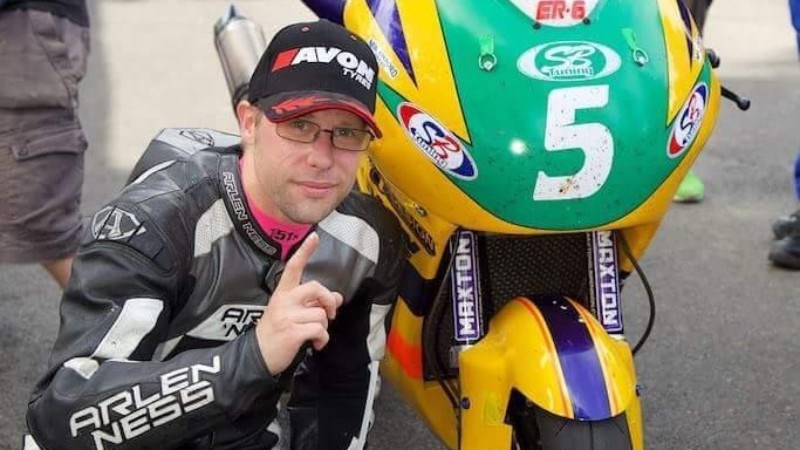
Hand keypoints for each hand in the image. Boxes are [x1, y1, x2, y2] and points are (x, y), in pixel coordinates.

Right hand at [255, 232, 342, 374]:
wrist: (258, 356)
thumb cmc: (276, 331)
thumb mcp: (291, 313)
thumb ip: (312, 302)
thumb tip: (337, 297)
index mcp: (282, 293)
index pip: (293, 267)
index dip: (305, 251)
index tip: (315, 236)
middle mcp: (284, 301)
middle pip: (316, 287)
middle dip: (328, 300)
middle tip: (330, 313)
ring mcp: (288, 316)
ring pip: (321, 314)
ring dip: (324, 327)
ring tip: (315, 334)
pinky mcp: (293, 332)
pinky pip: (319, 330)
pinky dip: (322, 339)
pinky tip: (316, 344)